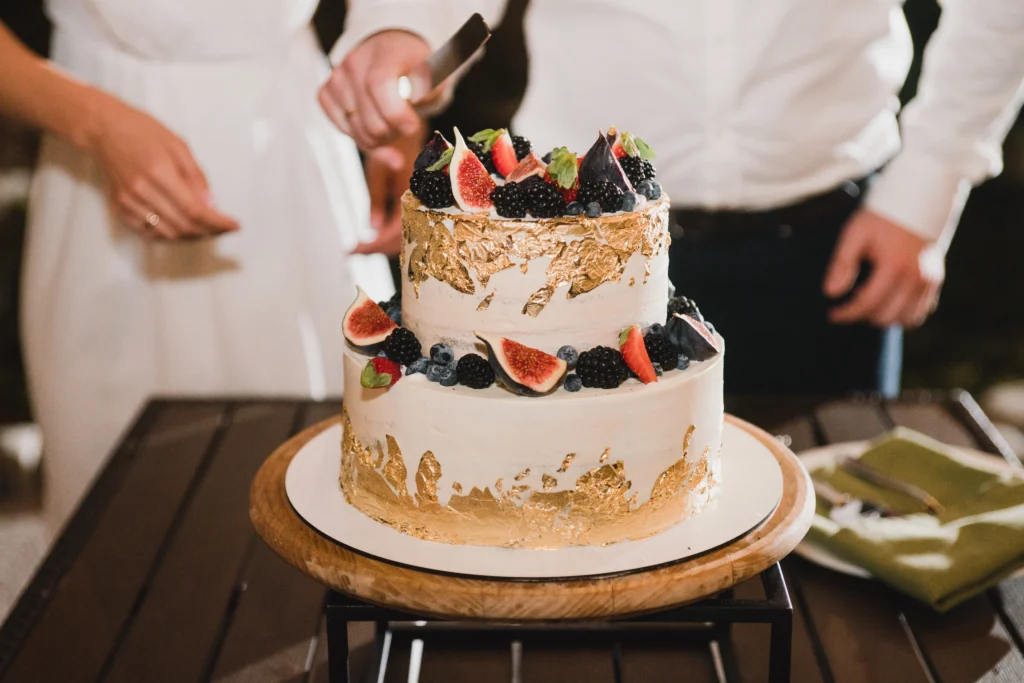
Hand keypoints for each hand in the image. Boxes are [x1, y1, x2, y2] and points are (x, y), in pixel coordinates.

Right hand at [87, 93, 238, 239]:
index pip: (195, 211)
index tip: (235, 226)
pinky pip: (149, 233)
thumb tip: (212, 205)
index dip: (218, 223)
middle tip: (224, 228)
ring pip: (168, 234)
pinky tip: (182, 227)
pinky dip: (170, 235)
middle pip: (183, 226)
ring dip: (192, 236)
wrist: (104, 128)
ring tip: (207, 228)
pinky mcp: (120, 207)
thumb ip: (196, 177)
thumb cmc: (143, 131)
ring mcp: (128, 202)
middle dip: (209, 231)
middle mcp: (142, 191)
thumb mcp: (179, 145)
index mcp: (159, 173)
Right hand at [318, 30, 432, 166]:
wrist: (392, 50)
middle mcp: (354, 63)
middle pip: (370, 121)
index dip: (396, 114)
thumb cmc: (413, 66)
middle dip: (393, 133)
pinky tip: (375, 128)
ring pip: (357, 132)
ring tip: (391, 124)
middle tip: (405, 125)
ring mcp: (337, 78)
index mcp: (384, 53)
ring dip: (379, 139)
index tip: (412, 126)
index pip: (378, 86)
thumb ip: (429, 88)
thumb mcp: (433, 73)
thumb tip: (416, 96)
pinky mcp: (326, 93)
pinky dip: (362, 138)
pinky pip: (344, 131)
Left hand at [353, 126, 423, 255]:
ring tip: (362, 246)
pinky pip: (407, 224)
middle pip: (404, 238)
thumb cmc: (393, 144)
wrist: (410, 127)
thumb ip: (376, 200)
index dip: (376, 244)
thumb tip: (372, 228)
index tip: (355, 250)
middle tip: (355, 251)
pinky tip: (376, 232)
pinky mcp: (419, 202)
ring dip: (384, 242)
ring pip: (406, 234)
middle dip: (378, 247)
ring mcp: (422, 204)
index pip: (397, 231)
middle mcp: (422, 203)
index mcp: (413, 196)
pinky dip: (391, 232)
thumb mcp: (378, 171)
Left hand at [823, 209, 944, 327]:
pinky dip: (902, 314)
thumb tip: (831, 293)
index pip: (867, 303)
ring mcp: (929, 281)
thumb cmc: (881, 218)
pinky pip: (920, 312)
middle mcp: (916, 278)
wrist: (917, 201)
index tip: (832, 315)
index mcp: (894, 266)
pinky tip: (887, 301)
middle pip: (886, 316)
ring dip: (884, 317)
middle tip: (849, 303)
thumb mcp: (855, 234)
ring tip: (869, 301)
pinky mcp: (936, 282)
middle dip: (863, 315)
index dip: (847, 313)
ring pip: (906, 320)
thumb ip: (842, 263)